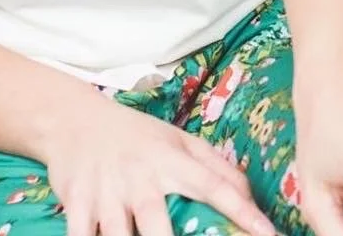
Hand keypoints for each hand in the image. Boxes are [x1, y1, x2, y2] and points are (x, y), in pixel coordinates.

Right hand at [41, 94, 276, 235]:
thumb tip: (250, 194)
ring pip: (117, 233)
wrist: (74, 119)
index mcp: (169, 159)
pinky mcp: (77, 201)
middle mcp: (139, 175)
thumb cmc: (136, 136)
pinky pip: (81, 234)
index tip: (268, 234)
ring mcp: (106, 190)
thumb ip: (214, 165)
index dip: (241, 210)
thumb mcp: (176, 140)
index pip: (212, 185)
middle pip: (155, 220)